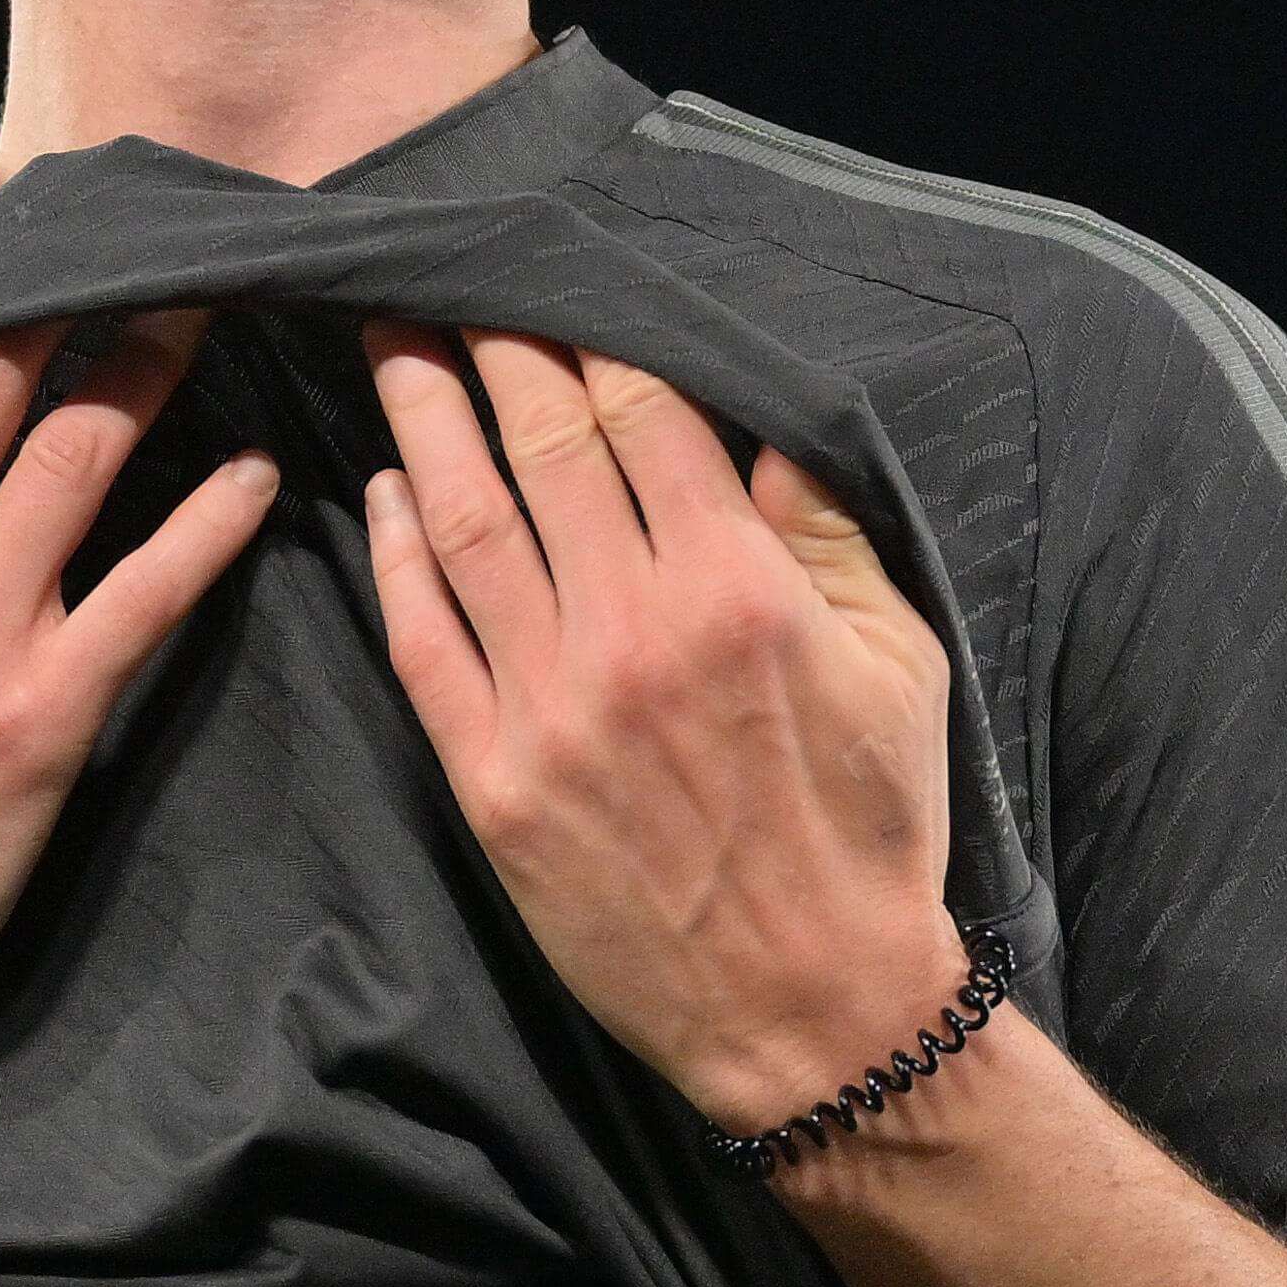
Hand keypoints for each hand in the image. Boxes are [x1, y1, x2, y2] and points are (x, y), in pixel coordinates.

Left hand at [358, 322, 964, 1136]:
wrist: (812, 1009)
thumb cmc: (872, 830)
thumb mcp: (901, 661)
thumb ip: (828, 530)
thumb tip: (769, 415)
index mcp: (739, 588)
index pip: (641, 412)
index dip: (587, 332)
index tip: (550, 279)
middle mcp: (635, 629)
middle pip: (541, 444)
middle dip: (490, 347)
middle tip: (444, 277)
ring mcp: (554, 706)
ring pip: (467, 524)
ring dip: (423, 421)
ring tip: (390, 345)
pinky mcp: (495, 782)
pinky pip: (425, 642)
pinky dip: (398, 555)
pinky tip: (386, 492)